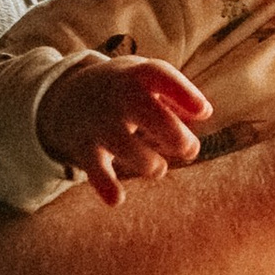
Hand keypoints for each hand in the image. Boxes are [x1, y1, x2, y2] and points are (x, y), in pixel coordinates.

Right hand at [34, 55, 208, 204]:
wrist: (70, 95)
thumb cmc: (126, 87)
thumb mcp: (148, 78)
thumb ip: (178, 93)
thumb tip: (204, 112)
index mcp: (137, 75)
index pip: (160, 75)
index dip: (184, 93)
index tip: (204, 112)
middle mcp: (117, 96)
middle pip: (149, 115)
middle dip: (175, 137)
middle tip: (190, 150)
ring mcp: (99, 121)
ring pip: (127, 148)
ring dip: (151, 165)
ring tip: (157, 167)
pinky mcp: (84, 147)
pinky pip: (95, 169)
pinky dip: (105, 185)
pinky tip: (117, 198)